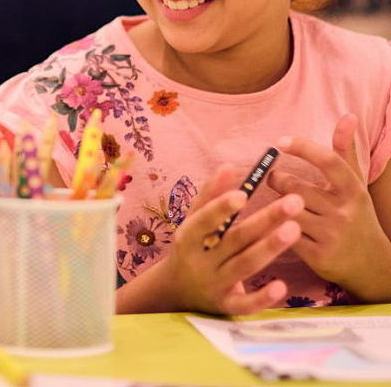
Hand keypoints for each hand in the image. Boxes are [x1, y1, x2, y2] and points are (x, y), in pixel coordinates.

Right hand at [161, 166, 302, 314]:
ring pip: (244, 266)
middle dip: (265, 220)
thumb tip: (228, 166)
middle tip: (293, 201)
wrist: (177, 290)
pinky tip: (282, 285)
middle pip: (235, 240)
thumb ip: (210, 195)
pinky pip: (245, 304)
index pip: (204, 220)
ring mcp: (213, 284)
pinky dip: (262, 297)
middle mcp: (200, 260)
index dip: (221, 207)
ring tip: (295, 229)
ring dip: (269, 248)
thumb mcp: (193, 220)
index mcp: (188, 236)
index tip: (243, 193)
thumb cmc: (192, 246)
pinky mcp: (225, 306)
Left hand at [267, 114, 390, 299]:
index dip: (302, 147)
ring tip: (277, 201)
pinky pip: (284, 233)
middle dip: (279, 180)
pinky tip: (275, 224)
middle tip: (275, 179)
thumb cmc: (356, 215)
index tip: (279, 141)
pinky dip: (275, 226)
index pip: (328, 161)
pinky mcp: (319, 256)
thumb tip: (348, 115)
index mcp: (353, 190)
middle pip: (295, 186)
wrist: (371, 265)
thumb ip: (345, 150)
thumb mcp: (354, 184)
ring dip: (275, 203)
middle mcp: (345, 211)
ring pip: (287, 208)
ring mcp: (332, 235)